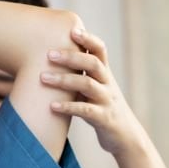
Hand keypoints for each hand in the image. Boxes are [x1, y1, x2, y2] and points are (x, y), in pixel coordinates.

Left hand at [40, 29, 145, 156]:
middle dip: (71, 56)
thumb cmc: (102, 110)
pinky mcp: (103, 119)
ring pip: (88, 85)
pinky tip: (52, 106)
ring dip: (64, 80)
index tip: (72, 29)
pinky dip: (68, 107)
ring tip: (43, 78)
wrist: (125, 138)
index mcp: (105, 75)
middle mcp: (108, 84)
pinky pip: (85, 110)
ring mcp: (107, 101)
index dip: (88, 39)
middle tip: (49, 54)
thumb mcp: (94, 90)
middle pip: (93, 63)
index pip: (100, 50)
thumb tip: (53, 59)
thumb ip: (80, 75)